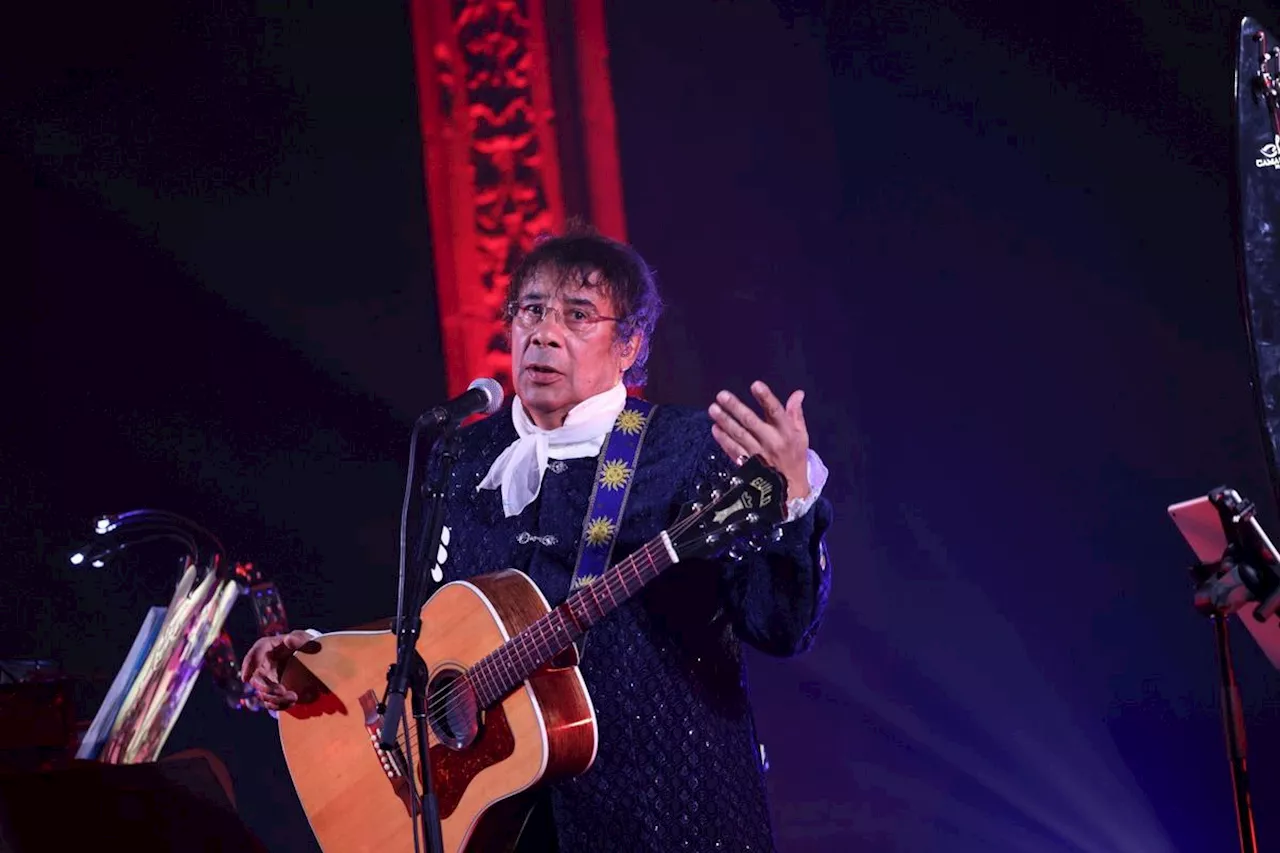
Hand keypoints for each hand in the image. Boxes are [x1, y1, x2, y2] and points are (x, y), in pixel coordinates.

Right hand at [240, 629, 313, 711]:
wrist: (309, 657)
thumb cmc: (304, 644)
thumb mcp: (304, 639)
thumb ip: (299, 639)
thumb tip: (288, 639)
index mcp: (266, 647)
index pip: (255, 653)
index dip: (249, 665)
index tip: (246, 677)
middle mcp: (262, 664)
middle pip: (257, 679)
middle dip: (267, 688)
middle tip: (282, 691)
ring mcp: (266, 679)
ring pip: (262, 693)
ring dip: (275, 699)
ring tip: (294, 698)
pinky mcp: (272, 691)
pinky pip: (269, 702)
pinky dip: (278, 705)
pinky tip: (291, 703)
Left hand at [708, 380, 809, 500]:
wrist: (790, 489)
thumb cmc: (795, 457)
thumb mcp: (802, 436)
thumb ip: (796, 414)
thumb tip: (797, 393)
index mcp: (787, 432)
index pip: (776, 412)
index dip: (766, 398)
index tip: (755, 385)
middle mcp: (772, 442)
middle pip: (751, 422)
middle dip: (736, 408)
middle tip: (721, 395)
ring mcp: (758, 454)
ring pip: (739, 435)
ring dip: (725, 421)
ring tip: (713, 409)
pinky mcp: (748, 465)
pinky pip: (733, 450)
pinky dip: (723, 440)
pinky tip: (715, 428)